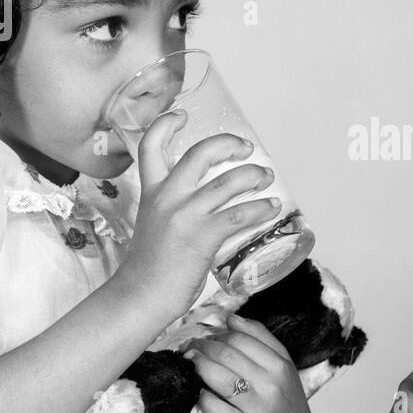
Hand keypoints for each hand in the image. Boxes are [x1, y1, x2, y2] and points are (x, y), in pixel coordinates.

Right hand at [112, 113, 280, 327]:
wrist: (140, 297)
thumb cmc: (149, 268)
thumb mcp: (155, 226)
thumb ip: (176, 210)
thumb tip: (210, 209)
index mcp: (151, 192)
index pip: (150, 146)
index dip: (165, 124)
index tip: (182, 115)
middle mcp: (167, 197)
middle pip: (200, 153)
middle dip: (229, 144)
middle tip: (247, 149)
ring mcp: (185, 215)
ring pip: (227, 182)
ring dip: (254, 176)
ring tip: (267, 179)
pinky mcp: (202, 236)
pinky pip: (240, 214)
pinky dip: (261, 208)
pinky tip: (272, 208)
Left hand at [187, 314, 311, 412]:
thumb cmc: (283, 399)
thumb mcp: (282, 365)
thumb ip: (260, 338)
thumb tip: (231, 318)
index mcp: (280, 365)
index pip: (240, 339)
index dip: (217, 334)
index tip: (206, 336)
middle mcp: (271, 385)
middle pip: (226, 355)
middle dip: (201, 347)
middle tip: (190, 347)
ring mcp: (258, 408)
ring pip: (218, 378)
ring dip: (197, 366)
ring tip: (188, 362)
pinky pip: (214, 407)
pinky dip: (202, 396)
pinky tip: (198, 391)